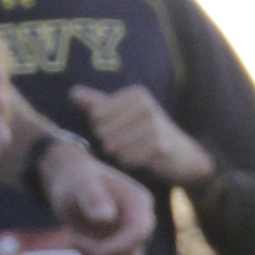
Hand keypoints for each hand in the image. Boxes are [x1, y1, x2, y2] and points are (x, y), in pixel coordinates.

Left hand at [37, 140, 152, 254]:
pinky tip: (80, 245)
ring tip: (76, 241)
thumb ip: (93, 198)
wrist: (72, 184)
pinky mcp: (122, 251)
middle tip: (73, 239)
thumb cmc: (76, 180)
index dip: (114, 246)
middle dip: (100, 253)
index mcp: (139, 203)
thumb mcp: (80, 184)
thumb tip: (107, 218)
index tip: (82, 246)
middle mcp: (143, 222)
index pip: (139, 233)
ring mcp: (134, 239)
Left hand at [69, 82, 213, 188]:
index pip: (96, 114)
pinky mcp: (160, 145)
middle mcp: (146, 105)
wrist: (182, 154)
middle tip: (125, 143)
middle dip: (108, 141)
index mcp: (136, 93)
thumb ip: (98, 103)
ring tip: (131, 151)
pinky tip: (138, 159)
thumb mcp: (124, 113)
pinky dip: (128, 162)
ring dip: (118, 153)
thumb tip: (72, 92)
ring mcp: (155, 124)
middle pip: (102, 130)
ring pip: (113, 146)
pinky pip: (127, 158)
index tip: (118, 130)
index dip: (100, 128)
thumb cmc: (147, 132)